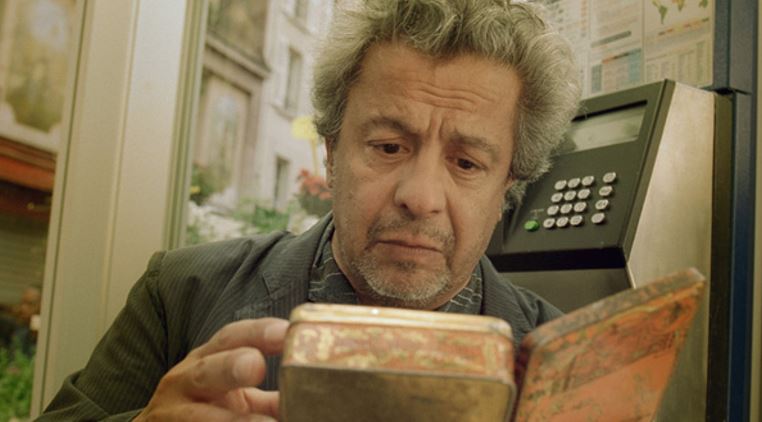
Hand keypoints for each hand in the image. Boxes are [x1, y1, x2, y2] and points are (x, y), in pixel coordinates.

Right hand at [135, 318, 288, 420]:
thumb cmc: (206, 407)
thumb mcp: (234, 395)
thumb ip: (271, 398)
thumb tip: (316, 396)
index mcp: (207, 359)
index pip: (232, 337)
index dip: (258, 332)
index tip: (286, 331)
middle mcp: (184, 381)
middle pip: (207, 370)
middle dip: (230, 366)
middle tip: (255, 365)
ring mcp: (171, 413)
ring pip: (196, 415)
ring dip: (230, 420)